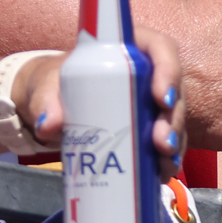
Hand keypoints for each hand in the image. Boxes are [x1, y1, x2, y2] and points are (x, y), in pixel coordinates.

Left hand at [22, 27, 186, 177]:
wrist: (52, 105)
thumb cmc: (54, 86)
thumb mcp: (47, 89)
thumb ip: (46, 102)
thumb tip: (49, 125)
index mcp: (126, 49)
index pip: (159, 48)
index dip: (168, 70)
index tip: (160, 98)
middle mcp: (146, 73)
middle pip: (173, 89)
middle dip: (172, 117)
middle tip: (162, 142)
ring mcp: (149, 102)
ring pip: (173, 118)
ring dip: (176, 141)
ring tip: (164, 163)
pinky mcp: (147, 127)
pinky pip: (167, 141)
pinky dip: (167, 158)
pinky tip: (162, 174)